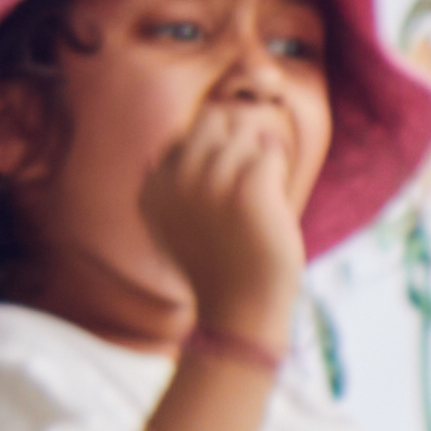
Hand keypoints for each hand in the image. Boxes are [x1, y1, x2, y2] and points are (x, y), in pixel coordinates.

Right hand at [143, 67, 318, 347]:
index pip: (183, 137)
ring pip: (245, 133)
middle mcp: (175, 179)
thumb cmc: (218, 266)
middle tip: (248, 177)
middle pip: (213, 121)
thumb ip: (175, 180)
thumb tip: (200, 129)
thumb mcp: (178, 223)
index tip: (221, 192)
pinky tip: (273, 200)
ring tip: (260, 195)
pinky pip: (271, 152)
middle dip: (237, 141)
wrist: (240, 309)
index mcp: (152, 187)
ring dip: (260, 158)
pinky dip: (278, 170)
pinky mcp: (249, 188)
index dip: (212, 156)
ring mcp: (211, 181)